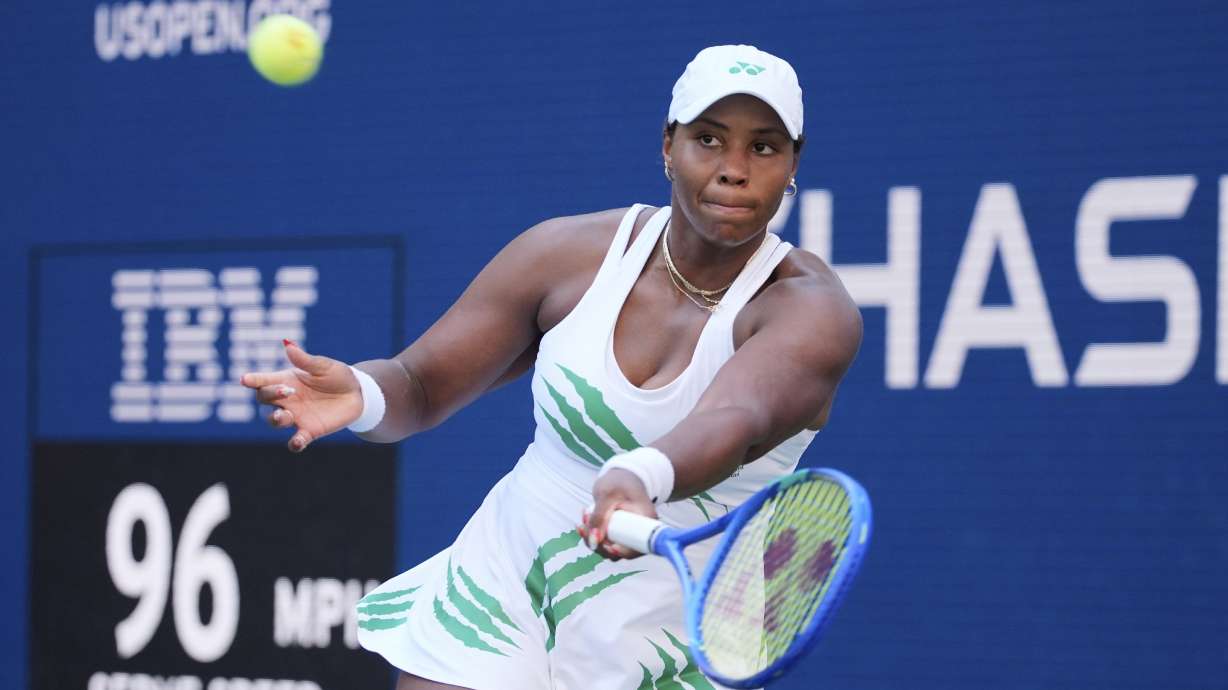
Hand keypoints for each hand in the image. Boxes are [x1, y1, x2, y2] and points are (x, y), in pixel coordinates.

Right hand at [240, 340, 363, 452]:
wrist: (358, 395)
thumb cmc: (338, 376)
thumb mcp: (324, 366)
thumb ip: (305, 360)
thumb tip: (288, 345)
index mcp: (287, 380)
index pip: (263, 380)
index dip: (253, 380)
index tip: (245, 379)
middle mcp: (287, 399)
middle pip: (264, 398)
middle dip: (270, 394)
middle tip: (285, 390)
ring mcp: (296, 416)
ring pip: (275, 420)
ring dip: (276, 419)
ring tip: (285, 415)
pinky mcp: (309, 431)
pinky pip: (296, 441)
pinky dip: (295, 444)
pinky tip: (297, 442)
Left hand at [580, 468, 657, 559]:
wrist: (621, 476)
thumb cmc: (619, 482)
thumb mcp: (606, 495)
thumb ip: (599, 517)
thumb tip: (593, 541)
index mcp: (646, 520)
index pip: (639, 546)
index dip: (624, 552)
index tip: (609, 546)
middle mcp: (641, 531)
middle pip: (622, 552)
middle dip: (600, 544)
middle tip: (585, 527)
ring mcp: (630, 534)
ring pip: (611, 549)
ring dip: (593, 539)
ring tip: (584, 517)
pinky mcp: (620, 534)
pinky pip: (606, 543)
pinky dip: (593, 535)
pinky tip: (584, 522)